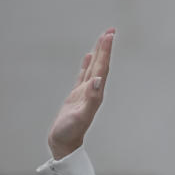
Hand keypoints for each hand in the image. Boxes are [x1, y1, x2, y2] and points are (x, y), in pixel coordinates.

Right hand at [47, 28, 114, 159]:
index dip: (106, 51)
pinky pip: (83, 75)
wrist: (64, 143)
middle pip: (100, 64)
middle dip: (105, 48)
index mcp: (95, 93)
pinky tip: (88, 57)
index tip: (109, 35)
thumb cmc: (71, 131)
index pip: (102, 67)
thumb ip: (91, 99)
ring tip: (102, 39)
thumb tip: (97, 80)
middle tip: (110, 30)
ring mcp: (85, 92)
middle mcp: (93, 90)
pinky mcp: (76, 95)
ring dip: (98, 54)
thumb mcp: (81, 115)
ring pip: (93, 68)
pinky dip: (86, 64)